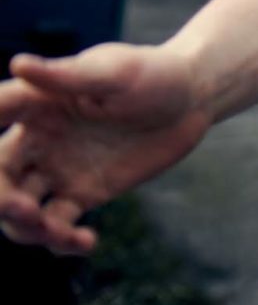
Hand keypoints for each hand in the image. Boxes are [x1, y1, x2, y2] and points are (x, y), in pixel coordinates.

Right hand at [0, 43, 212, 255]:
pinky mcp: (83, 192)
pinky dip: (62, 240)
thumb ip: (68, 76)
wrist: (192, 98)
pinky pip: (57, 225)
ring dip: (26, 228)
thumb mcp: (115, 72)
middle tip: (27, 211)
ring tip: (61, 233)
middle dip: (0, 199)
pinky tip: (87, 241)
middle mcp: (38, 139)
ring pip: (19, 209)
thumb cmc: (152, 73)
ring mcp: (58, 169)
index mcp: (37, 104)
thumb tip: (18, 64)